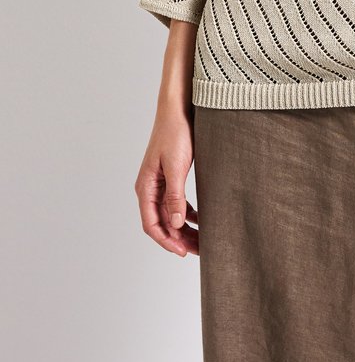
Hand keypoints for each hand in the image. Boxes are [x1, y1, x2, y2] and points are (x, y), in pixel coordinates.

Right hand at [135, 107, 198, 256]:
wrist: (178, 109)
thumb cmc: (175, 133)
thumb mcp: (176, 166)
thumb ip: (175, 195)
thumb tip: (176, 223)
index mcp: (146, 187)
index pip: (152, 224)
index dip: (166, 240)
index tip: (182, 252)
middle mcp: (150, 187)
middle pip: (162, 222)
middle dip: (178, 238)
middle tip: (198, 250)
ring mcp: (160, 182)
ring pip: (170, 213)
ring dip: (184, 228)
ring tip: (202, 239)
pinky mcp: (171, 175)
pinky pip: (177, 201)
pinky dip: (188, 212)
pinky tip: (200, 219)